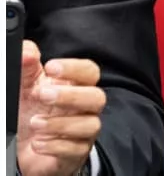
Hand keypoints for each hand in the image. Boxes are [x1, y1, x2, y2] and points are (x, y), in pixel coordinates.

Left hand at [17, 40, 106, 175]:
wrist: (25, 147)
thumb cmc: (32, 112)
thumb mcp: (25, 87)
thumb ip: (27, 67)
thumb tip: (27, 52)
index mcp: (75, 87)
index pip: (90, 72)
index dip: (75, 69)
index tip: (51, 67)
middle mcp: (84, 108)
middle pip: (97, 97)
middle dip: (70, 96)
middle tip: (42, 95)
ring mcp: (83, 131)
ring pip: (90, 125)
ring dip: (60, 124)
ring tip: (35, 123)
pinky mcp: (76, 153)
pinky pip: (76, 149)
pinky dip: (55, 146)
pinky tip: (37, 142)